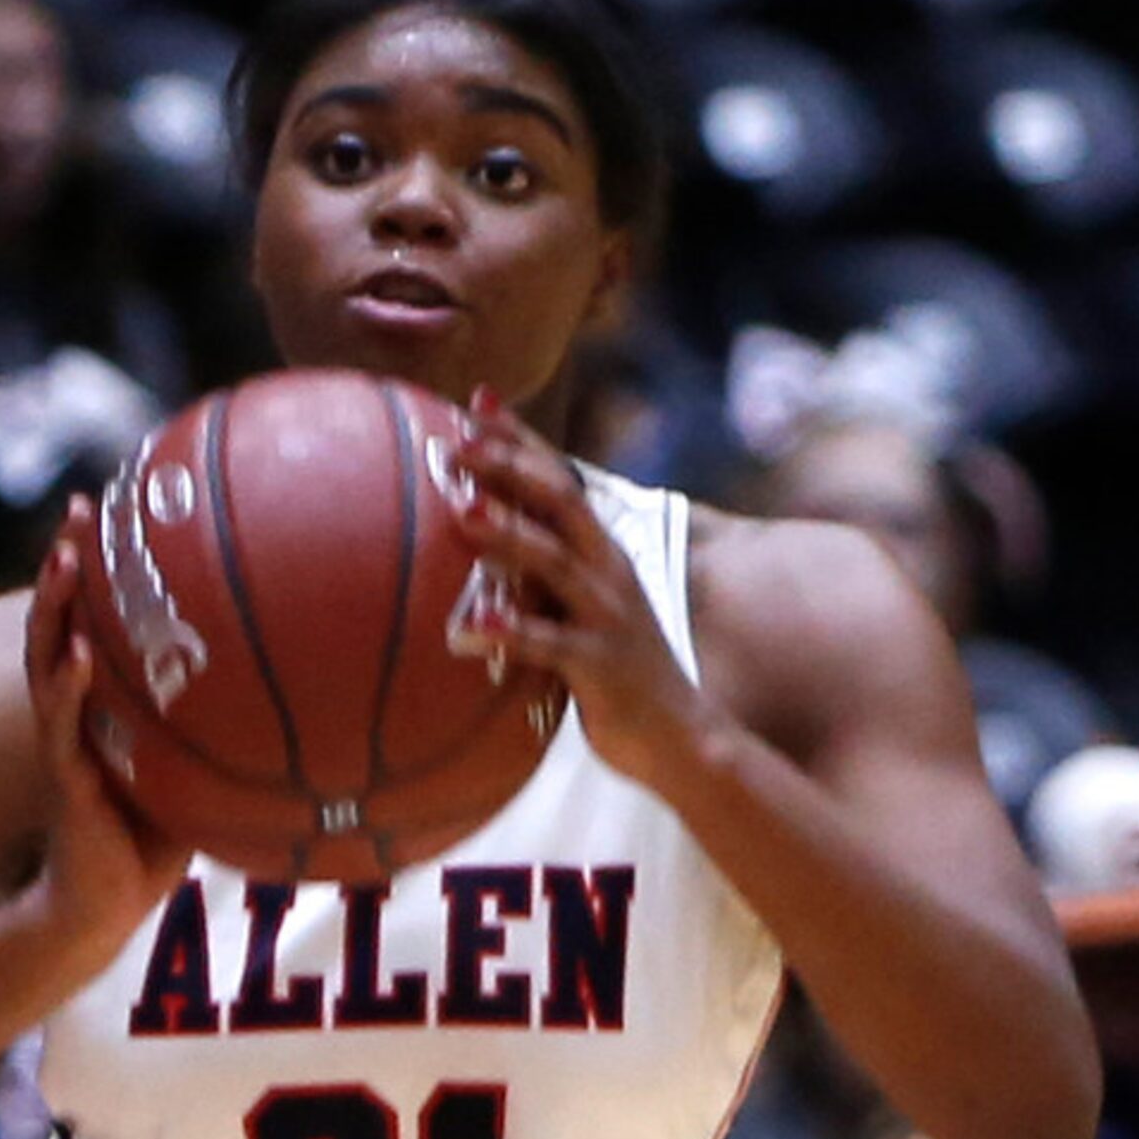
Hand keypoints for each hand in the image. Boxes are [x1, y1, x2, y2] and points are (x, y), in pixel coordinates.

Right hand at [24, 500, 192, 971]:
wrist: (105, 905)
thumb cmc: (155, 836)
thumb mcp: (197, 765)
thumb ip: (228, 724)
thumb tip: (314, 686)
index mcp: (103, 700)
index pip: (96, 617)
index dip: (103, 564)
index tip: (119, 503)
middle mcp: (76, 709)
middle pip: (62, 620)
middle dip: (68, 562)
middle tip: (80, 508)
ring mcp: (64, 741)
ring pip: (48, 662)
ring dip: (53, 610)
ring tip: (65, 562)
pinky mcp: (66, 780)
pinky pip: (61, 728)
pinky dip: (70, 689)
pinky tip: (81, 658)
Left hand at [452, 396, 720, 790]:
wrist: (681, 739)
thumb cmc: (613, 671)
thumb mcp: (575, 609)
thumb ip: (537, 574)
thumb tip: (474, 539)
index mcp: (598, 552)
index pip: (557, 480)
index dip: (520, 439)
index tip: (476, 399)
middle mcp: (606, 571)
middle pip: (558, 503)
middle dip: (509, 465)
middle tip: (457, 437)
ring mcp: (606, 616)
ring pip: (554, 564)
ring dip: (508, 534)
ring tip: (462, 510)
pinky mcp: (601, 666)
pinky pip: (551, 646)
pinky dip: (512, 631)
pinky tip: (473, 623)